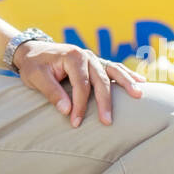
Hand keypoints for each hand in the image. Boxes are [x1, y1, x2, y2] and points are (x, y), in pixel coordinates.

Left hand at [12, 40, 146, 127]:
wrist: (32, 51)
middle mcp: (86, 55)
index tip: (75, 122)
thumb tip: (66, 111)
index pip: (81, 84)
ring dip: (126, 83)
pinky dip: (127, 75)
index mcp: (72, 56)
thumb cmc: (33, 65)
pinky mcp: (95, 64)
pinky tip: (141, 82)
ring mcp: (93, 58)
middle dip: (104, 102)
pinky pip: (114, 69)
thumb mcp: (36, 78)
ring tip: (138, 95)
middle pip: (100, 80)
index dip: (79, 105)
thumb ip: (51, 92)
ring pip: (113, 71)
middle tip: (107, 122)